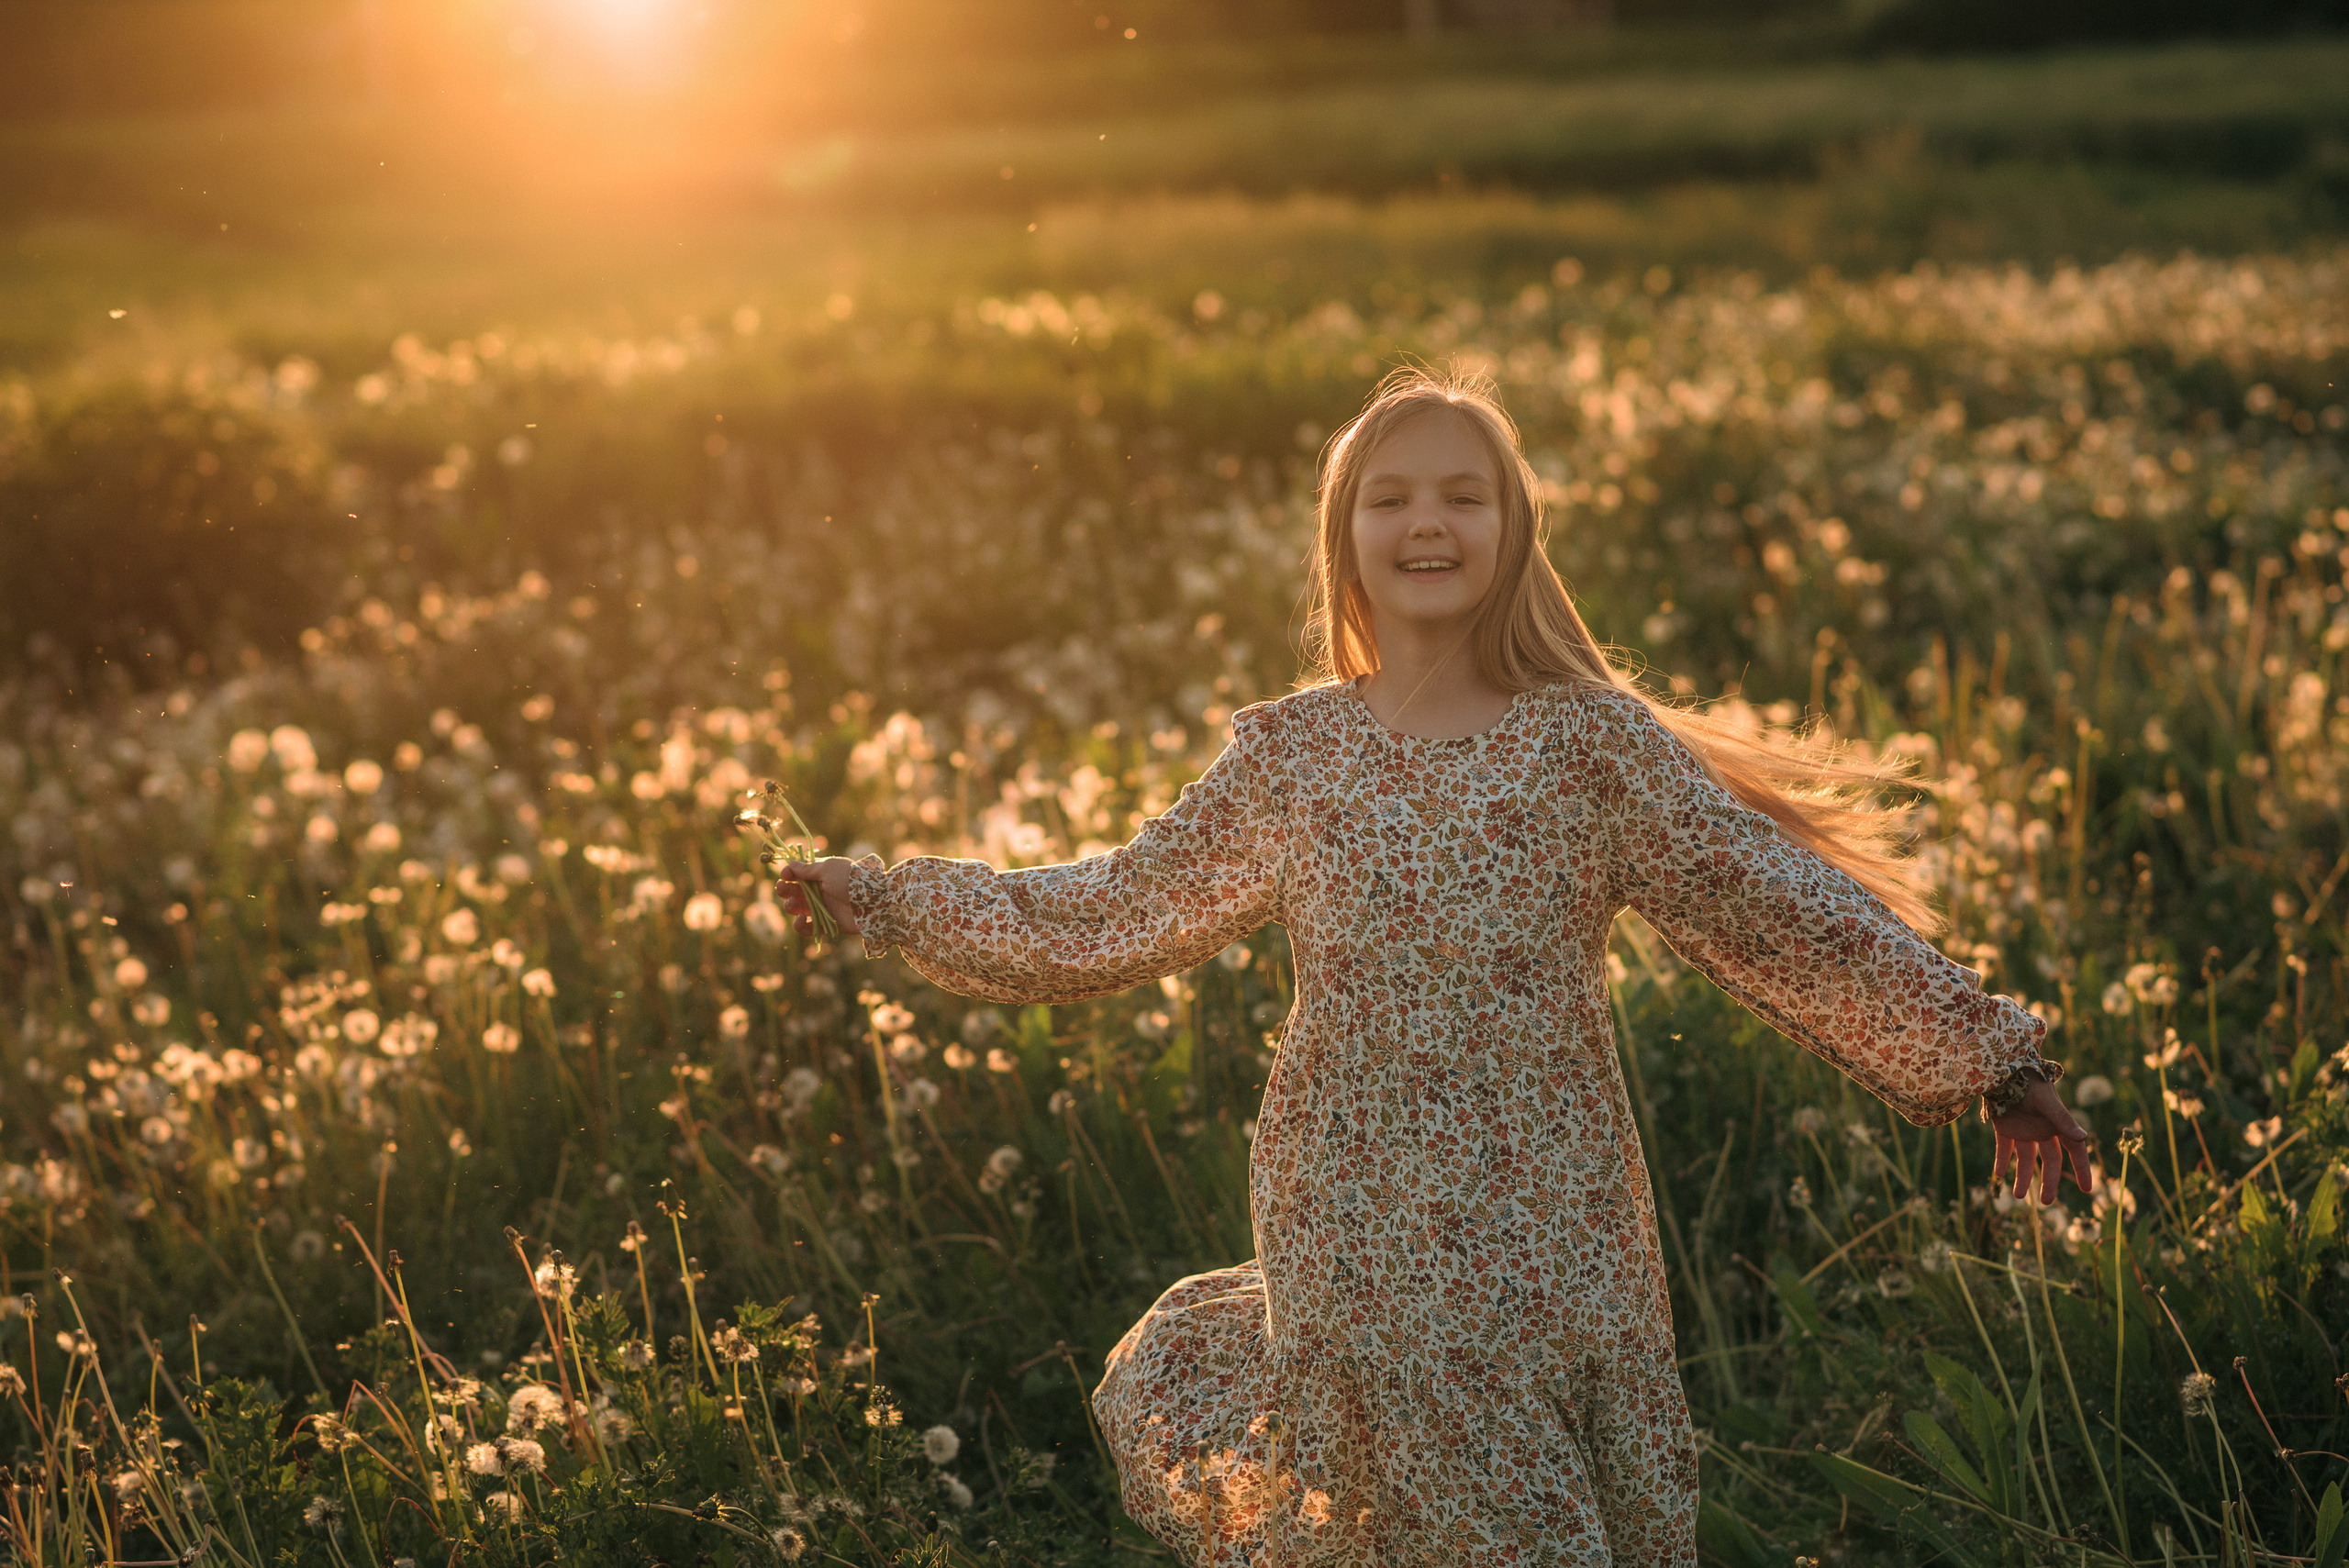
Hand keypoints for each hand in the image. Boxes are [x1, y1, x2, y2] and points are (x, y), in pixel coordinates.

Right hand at [776, 857, 860, 936]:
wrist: (874, 902)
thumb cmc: (850, 880)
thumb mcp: (829, 869)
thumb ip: (809, 869)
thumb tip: (792, 863)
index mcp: (822, 876)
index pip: (800, 875)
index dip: (789, 874)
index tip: (784, 875)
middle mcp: (821, 892)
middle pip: (795, 892)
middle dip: (785, 889)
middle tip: (782, 888)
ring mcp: (824, 909)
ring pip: (798, 909)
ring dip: (790, 906)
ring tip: (793, 903)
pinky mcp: (827, 925)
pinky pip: (807, 928)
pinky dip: (799, 925)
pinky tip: (800, 919)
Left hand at [1990, 1077, 2094, 1205]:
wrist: (2003, 1069)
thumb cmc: (2030, 1081)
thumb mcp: (2047, 1102)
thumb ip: (2062, 1120)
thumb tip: (2083, 1137)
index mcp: (2057, 1124)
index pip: (2075, 1151)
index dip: (2082, 1169)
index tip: (2086, 1189)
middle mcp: (2042, 1130)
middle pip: (2050, 1161)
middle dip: (2048, 1181)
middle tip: (2047, 1202)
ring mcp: (2023, 1130)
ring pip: (2025, 1159)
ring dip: (2022, 1176)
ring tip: (2018, 1195)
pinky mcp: (2004, 1127)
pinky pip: (2003, 1148)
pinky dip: (2001, 1161)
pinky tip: (1998, 1175)